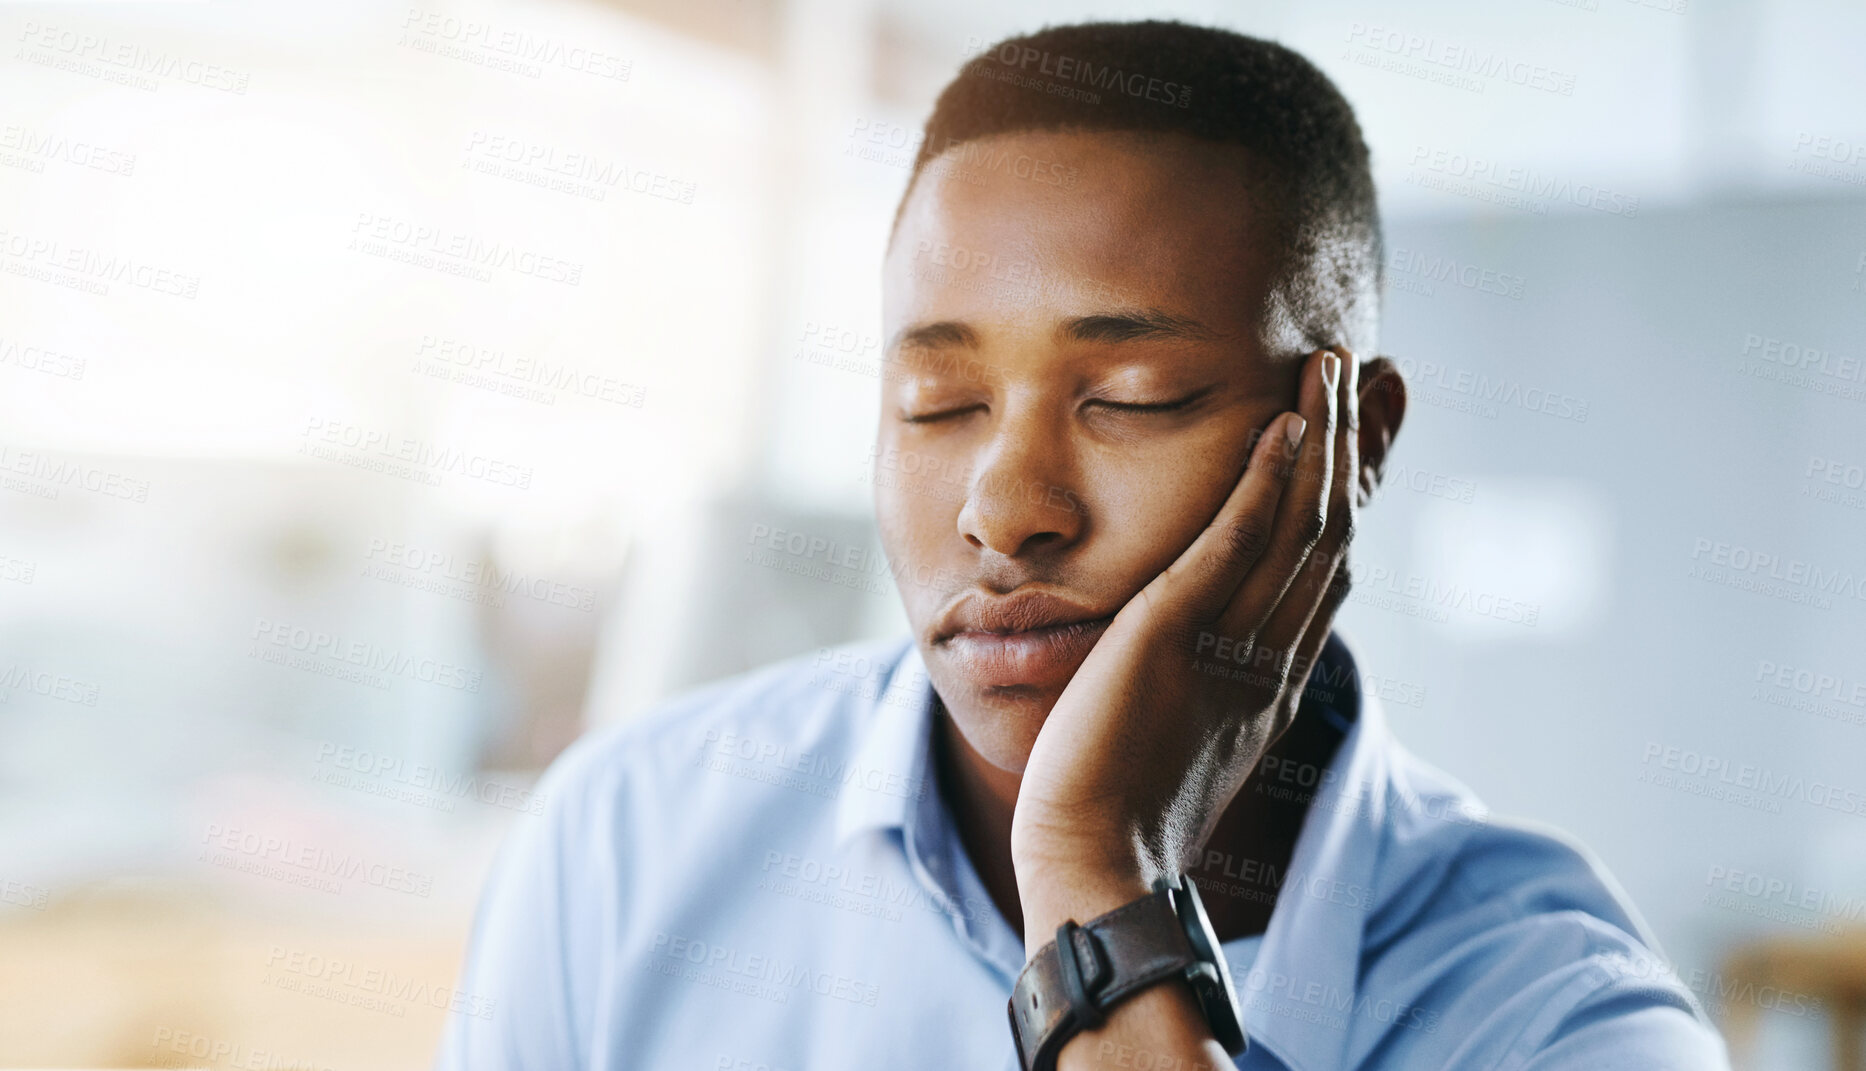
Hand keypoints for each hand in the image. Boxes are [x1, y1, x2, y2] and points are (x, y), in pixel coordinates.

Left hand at [1010, 347, 1361, 937]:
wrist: (1091, 861)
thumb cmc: (1116, 805)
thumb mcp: (1182, 727)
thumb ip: (1206, 677)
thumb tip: (1204, 647)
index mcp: (1272, 678)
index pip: (1329, 568)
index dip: (1353, 495)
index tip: (1368, 433)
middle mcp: (1269, 657)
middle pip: (1332, 533)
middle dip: (1355, 447)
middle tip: (1373, 372)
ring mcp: (1231, 645)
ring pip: (1299, 528)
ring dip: (1320, 440)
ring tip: (1331, 367)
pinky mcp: (1174, 635)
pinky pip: (1233, 547)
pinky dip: (1263, 484)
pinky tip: (1278, 426)